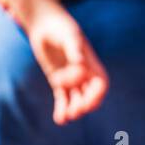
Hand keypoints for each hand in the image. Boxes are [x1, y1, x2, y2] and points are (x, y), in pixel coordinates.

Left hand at [26, 7, 108, 124]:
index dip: (96, 95)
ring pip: (76, 99)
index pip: (101, 84)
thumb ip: (74, 48)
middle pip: (90, 95)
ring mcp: (71, 78)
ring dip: (73, 109)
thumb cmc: (59, 26)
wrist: (44, 25)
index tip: (85, 101)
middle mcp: (84, 72)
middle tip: (73, 112)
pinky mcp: (58, 81)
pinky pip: (63, 98)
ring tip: (64, 118)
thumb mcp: (68, 34)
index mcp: (91, 62)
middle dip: (84, 105)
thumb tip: (80, 62)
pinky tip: (59, 119)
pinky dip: (61, 108)